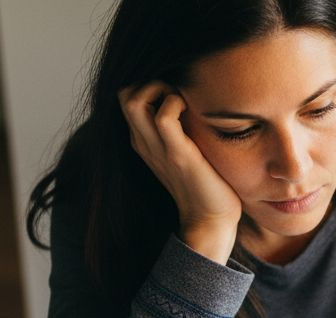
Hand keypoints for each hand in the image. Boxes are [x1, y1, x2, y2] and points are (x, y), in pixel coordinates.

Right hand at [118, 82, 241, 262]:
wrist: (211, 220)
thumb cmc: (207, 183)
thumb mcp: (187, 149)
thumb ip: (181, 129)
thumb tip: (194, 101)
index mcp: (144, 140)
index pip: (128, 97)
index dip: (149, 84)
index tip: (176, 91)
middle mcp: (144, 142)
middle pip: (123, 93)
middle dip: (150, 80)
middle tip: (177, 91)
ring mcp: (157, 148)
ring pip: (133, 99)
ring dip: (159, 87)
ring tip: (182, 99)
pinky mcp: (177, 154)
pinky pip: (164, 115)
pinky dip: (176, 102)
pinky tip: (193, 112)